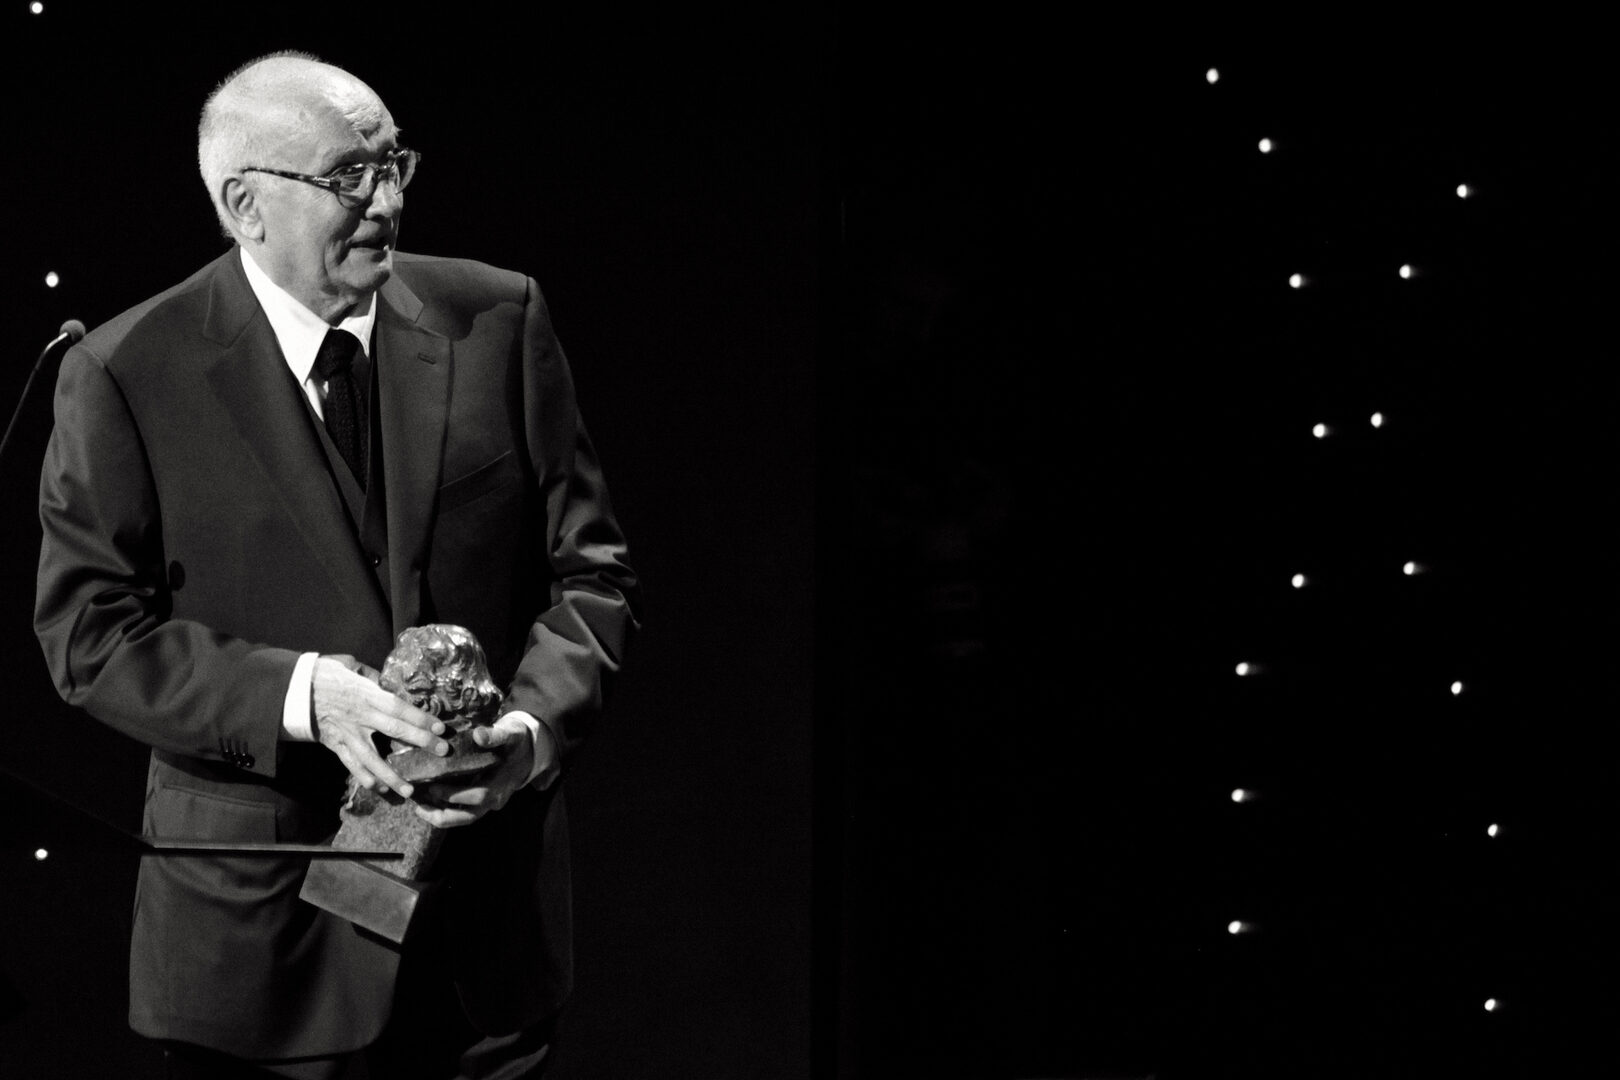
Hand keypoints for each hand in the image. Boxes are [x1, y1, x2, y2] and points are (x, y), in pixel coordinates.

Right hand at [311, 654, 448, 798]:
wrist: (292, 690)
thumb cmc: (325, 674)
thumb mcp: (350, 665)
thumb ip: (373, 676)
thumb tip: (391, 683)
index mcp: (366, 694)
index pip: (398, 707)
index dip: (420, 718)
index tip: (440, 727)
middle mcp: (359, 715)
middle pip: (393, 729)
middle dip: (420, 741)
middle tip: (442, 751)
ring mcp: (347, 733)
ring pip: (371, 757)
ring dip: (390, 775)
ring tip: (409, 790)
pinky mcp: (335, 745)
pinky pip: (351, 765)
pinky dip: (364, 778)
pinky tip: (378, 790)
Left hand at [413, 716, 546, 828]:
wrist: (528, 750)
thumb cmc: (516, 741)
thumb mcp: (510, 734)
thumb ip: (495, 735)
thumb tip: (478, 735)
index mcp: (501, 784)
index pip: (478, 796)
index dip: (455, 795)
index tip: (432, 787)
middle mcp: (495, 799)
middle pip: (468, 816)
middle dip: (442, 815)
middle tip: (418, 807)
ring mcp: (488, 803)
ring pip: (464, 818)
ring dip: (441, 817)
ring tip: (418, 809)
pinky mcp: (481, 801)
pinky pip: (462, 811)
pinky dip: (445, 810)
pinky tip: (427, 802)